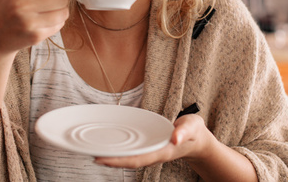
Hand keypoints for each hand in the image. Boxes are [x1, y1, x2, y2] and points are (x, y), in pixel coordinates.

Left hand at [94, 114, 209, 168]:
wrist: (198, 141)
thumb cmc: (194, 132)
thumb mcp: (193, 126)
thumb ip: (184, 131)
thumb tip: (175, 137)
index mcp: (162, 151)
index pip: (137, 159)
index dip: (118, 160)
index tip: (102, 158)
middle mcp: (154, 154)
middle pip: (129, 161)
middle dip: (110, 160)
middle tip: (90, 154)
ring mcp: (151, 152)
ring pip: (129, 158)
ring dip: (113, 156)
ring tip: (94, 151)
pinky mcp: (150, 148)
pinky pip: (132, 152)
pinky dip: (120, 150)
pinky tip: (110, 145)